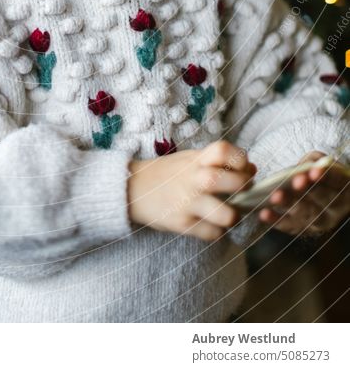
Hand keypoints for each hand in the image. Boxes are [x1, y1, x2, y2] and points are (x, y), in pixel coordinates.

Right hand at [128, 140, 256, 241]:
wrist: (132, 189)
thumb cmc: (168, 174)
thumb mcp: (189, 159)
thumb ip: (216, 163)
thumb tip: (252, 169)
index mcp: (196, 160)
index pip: (224, 150)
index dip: (241, 159)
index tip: (244, 168)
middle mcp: (193, 179)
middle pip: (233, 182)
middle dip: (244, 189)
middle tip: (242, 193)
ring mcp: (188, 202)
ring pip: (227, 215)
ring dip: (234, 217)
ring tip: (228, 214)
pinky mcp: (182, 224)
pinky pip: (212, 234)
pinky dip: (216, 232)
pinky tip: (210, 225)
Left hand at [258, 151, 349, 235]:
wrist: (322, 194)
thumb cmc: (319, 173)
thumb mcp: (320, 162)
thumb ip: (313, 161)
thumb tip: (302, 167)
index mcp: (343, 186)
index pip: (336, 180)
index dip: (325, 176)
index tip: (313, 173)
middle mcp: (335, 207)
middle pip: (322, 199)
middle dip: (307, 191)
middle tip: (295, 182)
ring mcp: (322, 221)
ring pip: (307, 215)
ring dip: (290, 205)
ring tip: (275, 197)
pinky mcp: (306, 230)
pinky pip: (291, 227)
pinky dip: (277, 221)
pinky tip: (264, 214)